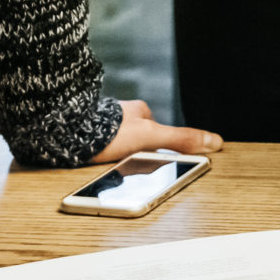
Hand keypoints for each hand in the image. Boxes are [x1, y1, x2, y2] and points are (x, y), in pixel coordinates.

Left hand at [91, 99, 223, 162]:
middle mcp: (118, 114)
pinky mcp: (83, 134)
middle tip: (128, 165)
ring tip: (107, 167)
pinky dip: (96, 155)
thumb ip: (180, 139)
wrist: (65, 131)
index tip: (153, 158)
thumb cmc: (107, 131)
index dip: (156, 145)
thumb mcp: (150, 136)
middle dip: (133, 151)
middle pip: (134, 137)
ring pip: (113, 142)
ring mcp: (100, 124)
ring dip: (112, 154)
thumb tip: (213, 141)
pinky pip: (94, 146)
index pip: (154, 129)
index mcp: (137, 111)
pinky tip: (92, 163)